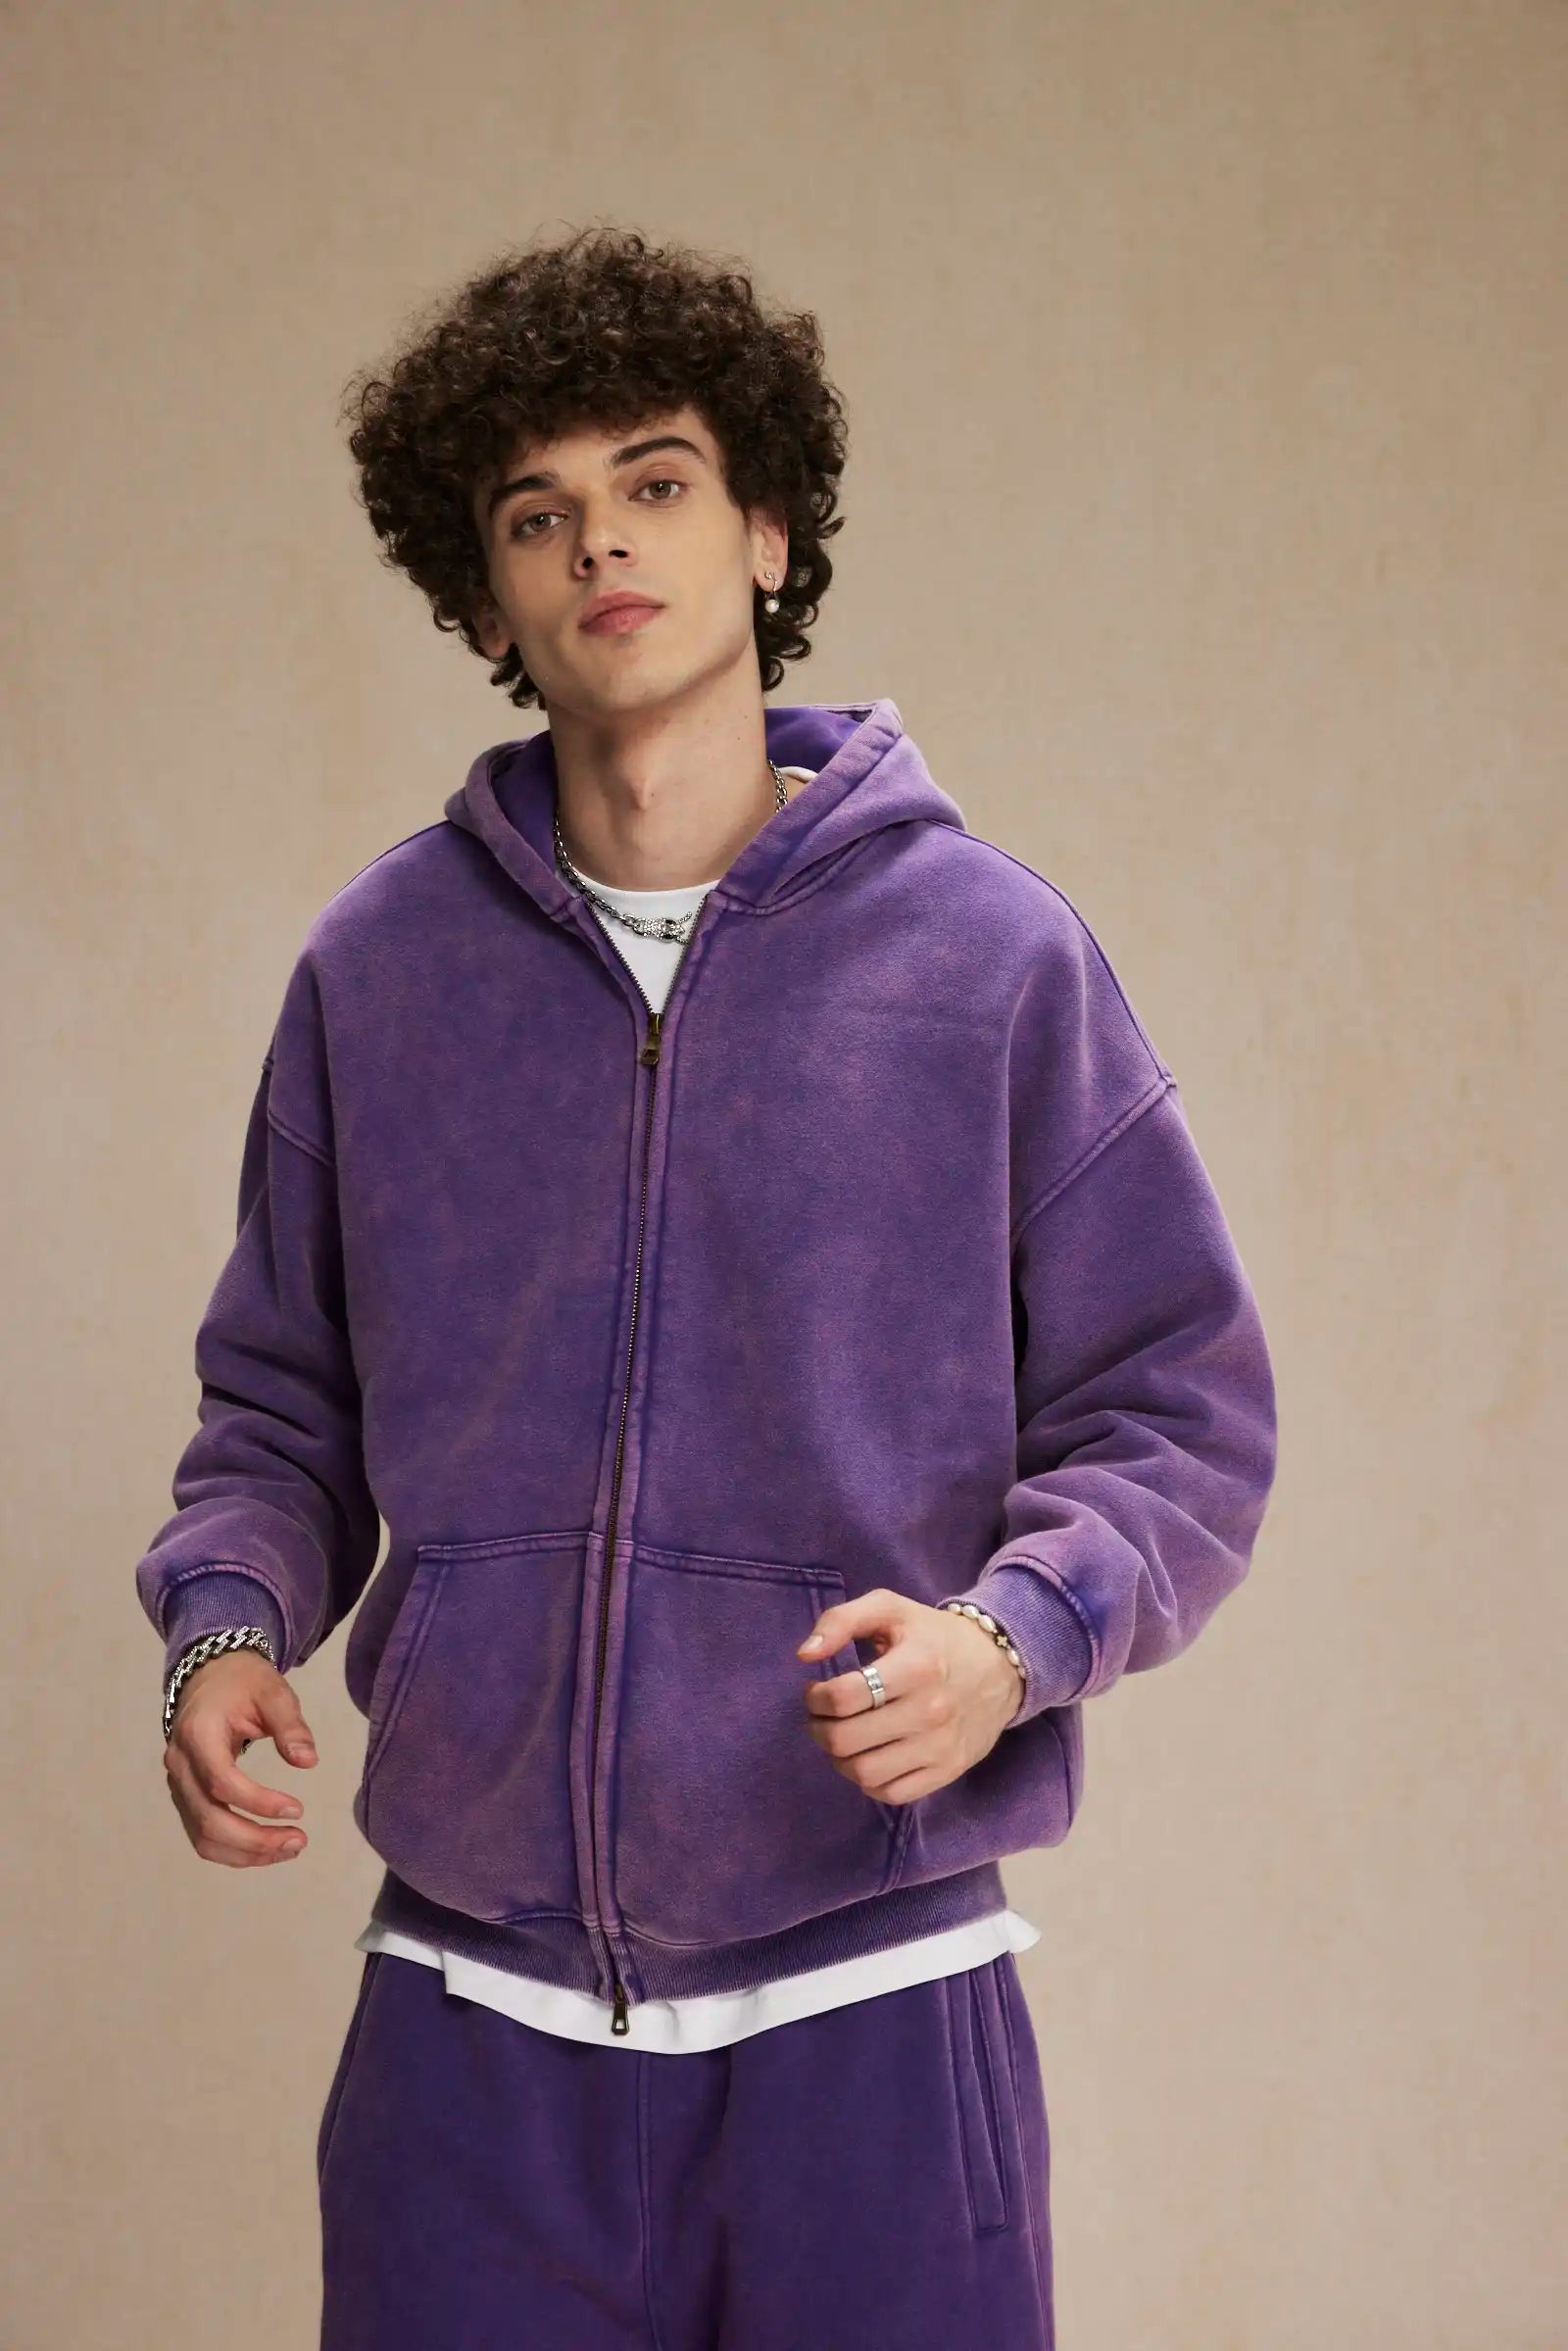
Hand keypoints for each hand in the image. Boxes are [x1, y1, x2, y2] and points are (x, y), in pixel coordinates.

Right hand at [162, 1650, 318, 1867]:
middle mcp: (180, 1764)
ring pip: (202, 1836)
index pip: (222, 1781)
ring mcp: (178, 1784)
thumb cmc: (243, 1683)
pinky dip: (233, 1850)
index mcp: (198, 1734)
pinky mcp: (185, 1796)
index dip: (259, 1802)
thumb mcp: (273, 1691)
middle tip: (299, 1841)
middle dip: (254, 1840)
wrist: (209, 1676)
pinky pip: (202, 1834)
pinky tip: (267, 1849)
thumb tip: (308, 1762)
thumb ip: (290, 1725)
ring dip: (245, 1853)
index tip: (297, 1809)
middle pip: (208, 1818)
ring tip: (289, 1849)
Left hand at [796, 1588, 1024, 1804]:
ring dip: (838, 1759)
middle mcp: (930, 1710)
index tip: (815, 1691)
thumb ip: (841, 1620)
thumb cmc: (934, 1636)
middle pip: (846, 1740)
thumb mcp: (890, 1609)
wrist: (1000, 1667)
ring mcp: (940, 1746)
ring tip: (841, 1738)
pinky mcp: (948, 1771)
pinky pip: (892, 1793)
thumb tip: (804, 1655)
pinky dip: (869, 1781)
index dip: (815, 1698)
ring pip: (864, 1773)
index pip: (844, 1697)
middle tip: (821, 1717)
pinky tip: (868, 1756)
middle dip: (819, 1729)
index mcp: (916, 1665)